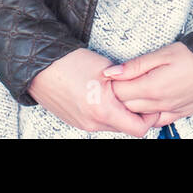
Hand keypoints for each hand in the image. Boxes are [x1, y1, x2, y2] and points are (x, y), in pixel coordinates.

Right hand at [27, 47, 158, 136]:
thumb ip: (127, 85)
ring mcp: (82, 124)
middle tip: (137, 96)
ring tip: (118, 94)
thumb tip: (141, 93)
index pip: (138, 129)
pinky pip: (98, 123)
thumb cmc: (71, 63)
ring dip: (119, 114)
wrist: (41, 67)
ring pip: (112, 125)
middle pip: (126, 128)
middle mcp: (92, 123)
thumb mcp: (107, 71)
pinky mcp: (75, 121)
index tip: (151, 104)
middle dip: (134, 115)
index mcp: (103, 111)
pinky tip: (103, 97)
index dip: (149, 118)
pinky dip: (105, 113)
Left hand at [102, 41, 192, 126]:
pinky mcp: (180, 115)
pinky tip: (147, 105)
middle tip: (118, 82)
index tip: (111, 75)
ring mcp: (170, 112)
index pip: (118, 93)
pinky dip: (148, 116)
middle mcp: (159, 104)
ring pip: (140, 117)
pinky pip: (157, 122)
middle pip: (126, 107)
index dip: (110, 84)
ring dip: (132, 107)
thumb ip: (136, 65)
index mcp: (152, 87)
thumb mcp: (164, 53)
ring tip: (132, 91)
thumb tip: (111, 73)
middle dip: (118, 96)